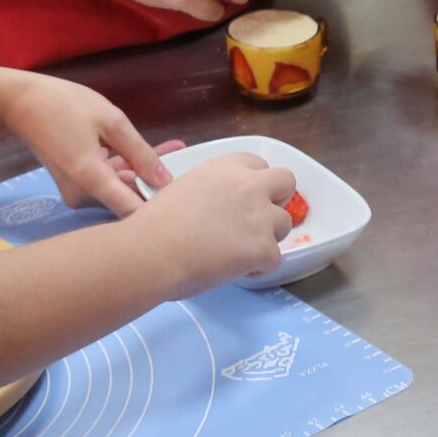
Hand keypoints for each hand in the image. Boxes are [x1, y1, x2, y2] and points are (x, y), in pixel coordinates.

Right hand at [0, 71, 175, 215]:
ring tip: (177, 151)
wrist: (20, 103)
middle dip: (158, 183)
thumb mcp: (111, 121)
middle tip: (189, 165)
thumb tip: (165, 180)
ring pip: (121, 187)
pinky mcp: (77, 185)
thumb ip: (140, 153)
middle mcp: (84, 197)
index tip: (186, 199)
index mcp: (92, 181)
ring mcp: (79, 193)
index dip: (161, 210)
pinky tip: (155, 154)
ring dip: (146, 171)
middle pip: (129, 198)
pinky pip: (109, 180)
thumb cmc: (65, 106)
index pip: (133, 214)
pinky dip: (129, 168)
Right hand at [126, 153, 295, 294]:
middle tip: (257, 220)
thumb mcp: (184, 188)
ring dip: (268, 237)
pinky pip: (275, 259)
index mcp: (226, 167)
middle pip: (286, 182)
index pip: (259, 165)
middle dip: (277, 200)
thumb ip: (212, 191)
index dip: (255, 184)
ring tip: (239, 252)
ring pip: (285, 224)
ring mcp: (260, 216)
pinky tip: (235, 271)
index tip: (244, 200)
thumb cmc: (155, 225)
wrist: (151, 251)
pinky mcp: (263, 248)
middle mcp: (249, 185)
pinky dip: (259, 268)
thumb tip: (219, 209)